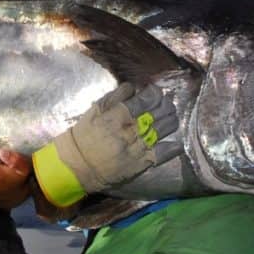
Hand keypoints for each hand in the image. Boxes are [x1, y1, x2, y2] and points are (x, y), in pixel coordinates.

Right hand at [32, 82, 181, 206]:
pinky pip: (166, 151)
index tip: (154, 92)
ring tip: (169, 116)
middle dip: (166, 104)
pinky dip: (174, 144)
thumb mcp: (95, 110)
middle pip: (161, 111)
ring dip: (171, 118)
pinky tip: (174, 139)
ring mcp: (140, 147)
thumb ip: (115, 96)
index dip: (155, 92)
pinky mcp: (144, 163)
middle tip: (164, 103)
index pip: (147, 99)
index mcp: (119, 115)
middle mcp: (132, 130)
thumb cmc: (85, 135)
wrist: (79, 166)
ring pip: (166, 128)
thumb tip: (134, 87)